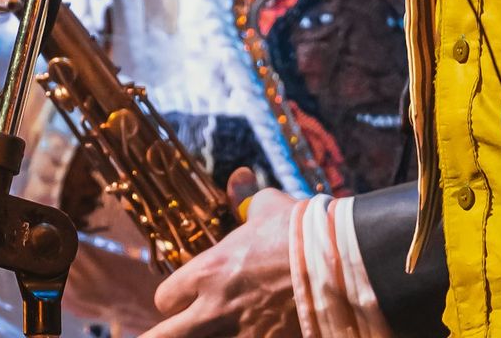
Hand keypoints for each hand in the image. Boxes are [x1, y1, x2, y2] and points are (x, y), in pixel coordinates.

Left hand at [141, 174, 298, 337]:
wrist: (336, 263)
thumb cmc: (298, 231)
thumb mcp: (266, 206)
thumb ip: (245, 198)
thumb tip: (239, 177)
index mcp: (208, 270)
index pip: (164, 298)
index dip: (172, 298)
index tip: (182, 298)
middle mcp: (214, 308)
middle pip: (165, 337)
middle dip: (164, 334)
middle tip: (168, 331)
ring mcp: (239, 333)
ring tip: (203, 332)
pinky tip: (242, 335)